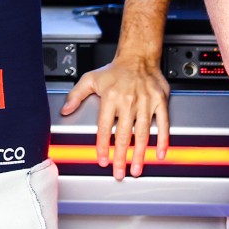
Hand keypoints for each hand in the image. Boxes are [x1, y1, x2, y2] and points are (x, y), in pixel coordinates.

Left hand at [61, 58, 169, 179]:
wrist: (138, 56)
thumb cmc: (115, 70)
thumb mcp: (90, 79)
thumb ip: (76, 95)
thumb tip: (65, 110)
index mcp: (110, 97)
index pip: (104, 127)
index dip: (102, 145)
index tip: (102, 160)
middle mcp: (128, 101)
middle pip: (123, 135)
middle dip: (121, 156)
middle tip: (119, 172)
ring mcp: (145, 102)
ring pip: (142, 133)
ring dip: (140, 153)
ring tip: (137, 169)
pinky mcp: (160, 102)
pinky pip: (163, 124)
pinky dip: (162, 140)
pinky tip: (159, 154)